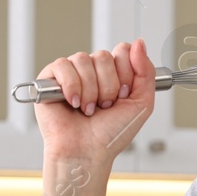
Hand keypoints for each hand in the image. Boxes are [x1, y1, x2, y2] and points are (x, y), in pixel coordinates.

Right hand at [34, 40, 155, 164]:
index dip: (125, 73)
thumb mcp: (142, 104)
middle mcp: (92, 72)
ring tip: (88, 109)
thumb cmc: (111, 134)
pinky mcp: (50, 79)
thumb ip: (146, 72)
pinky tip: (73, 102)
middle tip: (105, 106)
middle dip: (109, 86)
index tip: (123, 96)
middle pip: (104, 55)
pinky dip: (71, 86)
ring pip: (84, 59)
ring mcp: (71, 74)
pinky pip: (62, 65)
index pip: (122, 51)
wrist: (87, 152)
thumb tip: (138, 43)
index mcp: (112, 75)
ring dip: (91, 90)